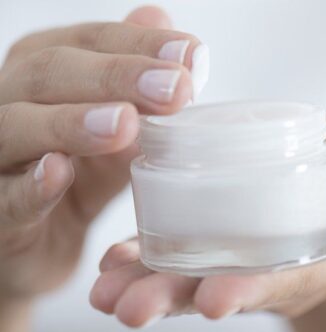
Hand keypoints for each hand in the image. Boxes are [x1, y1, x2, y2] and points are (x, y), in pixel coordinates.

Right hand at [0, 6, 205, 299]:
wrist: (44, 240)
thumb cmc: (82, 179)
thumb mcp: (118, 135)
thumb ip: (139, 90)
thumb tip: (175, 34)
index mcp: (47, 77)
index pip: (89, 42)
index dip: (139, 44)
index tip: (190, 55)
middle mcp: (13, 103)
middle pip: (50, 72)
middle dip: (116, 76)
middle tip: (173, 88)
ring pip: (17, 125)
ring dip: (73, 122)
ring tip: (125, 123)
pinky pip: (6, 197)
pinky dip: (31, 184)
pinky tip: (59, 171)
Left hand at [90, 116, 325, 326]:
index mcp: (313, 258)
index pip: (279, 280)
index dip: (247, 291)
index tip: (212, 301)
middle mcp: (269, 266)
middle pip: (220, 288)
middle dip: (174, 299)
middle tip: (128, 308)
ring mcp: (239, 253)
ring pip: (190, 274)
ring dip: (146, 282)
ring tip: (104, 290)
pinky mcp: (218, 233)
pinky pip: (180, 248)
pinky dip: (145, 253)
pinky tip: (114, 257)